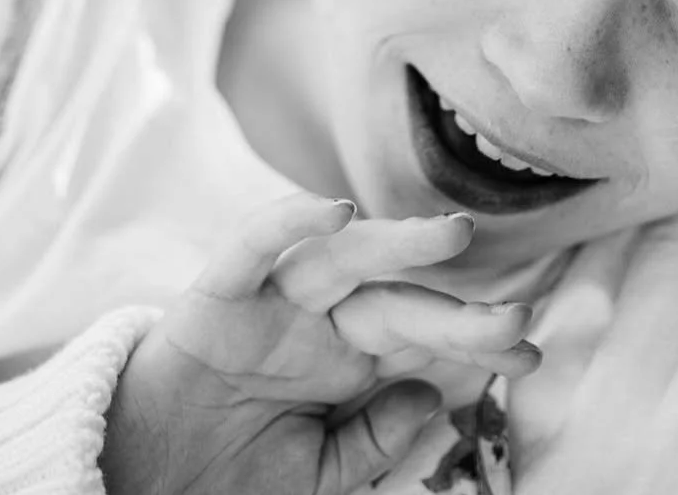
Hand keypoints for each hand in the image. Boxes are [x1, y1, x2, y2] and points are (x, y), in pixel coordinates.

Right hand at [100, 192, 539, 494]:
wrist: (145, 482)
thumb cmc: (232, 473)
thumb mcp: (319, 474)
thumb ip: (374, 438)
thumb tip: (432, 396)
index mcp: (348, 358)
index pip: (424, 339)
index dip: (475, 341)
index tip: (532, 354)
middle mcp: (320, 320)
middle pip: (397, 299)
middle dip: (455, 309)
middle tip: (520, 316)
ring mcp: (273, 302)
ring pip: (341, 258)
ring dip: (397, 244)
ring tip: (454, 234)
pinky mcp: (218, 294)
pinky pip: (254, 247)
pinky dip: (287, 222)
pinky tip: (333, 209)